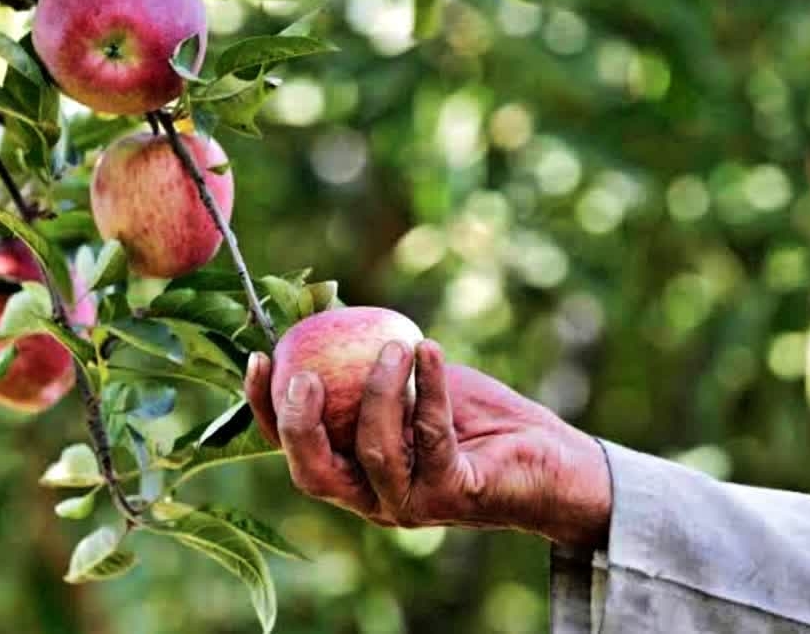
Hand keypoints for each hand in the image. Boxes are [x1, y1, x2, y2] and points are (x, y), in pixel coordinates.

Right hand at [245, 339, 611, 547]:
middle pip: (314, 474)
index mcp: (353, 473)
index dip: (265, 411)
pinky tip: (431, 351)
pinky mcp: (454, 494)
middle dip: (300, 425)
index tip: (260, 357)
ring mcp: (412, 504)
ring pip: (375, 453)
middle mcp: (374, 498)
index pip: (294, 450)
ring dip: (379, 394)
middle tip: (304, 374)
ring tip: (393, 346)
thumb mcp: (412, 382)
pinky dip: (429, 388)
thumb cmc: (476, 419)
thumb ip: (367, 362)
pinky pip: (432, 438)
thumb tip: (324, 306)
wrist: (550, 459)